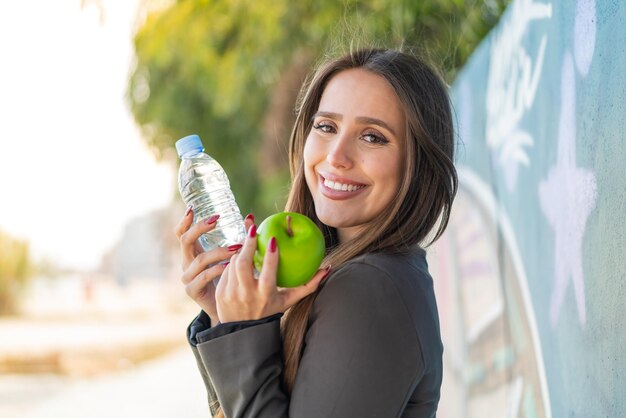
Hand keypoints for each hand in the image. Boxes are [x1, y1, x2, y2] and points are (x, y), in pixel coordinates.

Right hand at [175, 207, 254, 323]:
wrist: (226, 309)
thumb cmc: (230, 278)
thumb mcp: (231, 256)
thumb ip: (236, 238)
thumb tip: (251, 217)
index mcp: (193, 252)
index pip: (182, 233)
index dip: (184, 221)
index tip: (193, 208)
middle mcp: (187, 262)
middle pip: (185, 240)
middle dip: (200, 228)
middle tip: (217, 219)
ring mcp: (187, 277)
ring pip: (199, 259)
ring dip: (218, 251)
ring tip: (237, 248)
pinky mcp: (192, 291)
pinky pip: (203, 277)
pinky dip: (216, 270)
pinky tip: (228, 266)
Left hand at [215, 223, 330, 322]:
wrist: (242, 331)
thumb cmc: (269, 311)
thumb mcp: (288, 301)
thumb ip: (308, 286)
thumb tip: (326, 268)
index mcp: (265, 295)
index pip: (268, 273)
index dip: (270, 255)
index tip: (272, 239)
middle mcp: (247, 294)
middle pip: (244, 264)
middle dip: (247, 244)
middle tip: (252, 230)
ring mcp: (231, 294)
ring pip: (234, 263)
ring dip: (241, 252)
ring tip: (247, 244)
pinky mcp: (220, 293)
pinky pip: (226, 270)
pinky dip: (232, 262)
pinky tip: (238, 257)